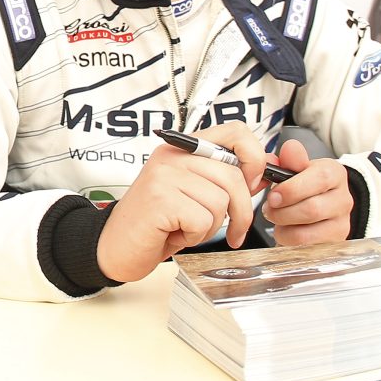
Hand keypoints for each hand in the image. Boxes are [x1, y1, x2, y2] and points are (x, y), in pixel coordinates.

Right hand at [96, 123, 265, 282]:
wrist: (115, 247)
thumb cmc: (157, 224)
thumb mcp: (196, 195)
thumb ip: (227, 180)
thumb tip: (265, 171)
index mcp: (184, 148)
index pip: (236, 132)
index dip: (255, 158)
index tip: (252, 183)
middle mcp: (172, 155)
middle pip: (234, 176)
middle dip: (240, 211)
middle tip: (232, 229)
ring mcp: (164, 175)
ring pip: (221, 201)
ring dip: (211, 226)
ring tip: (186, 227)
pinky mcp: (159, 199)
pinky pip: (203, 220)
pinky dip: (195, 236)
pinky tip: (175, 233)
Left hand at [262, 139, 352, 245]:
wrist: (313, 209)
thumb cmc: (300, 187)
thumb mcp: (293, 169)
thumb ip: (289, 159)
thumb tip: (290, 148)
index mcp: (334, 173)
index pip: (320, 178)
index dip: (292, 189)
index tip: (273, 195)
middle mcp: (343, 199)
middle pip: (312, 209)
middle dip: (281, 211)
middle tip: (269, 208)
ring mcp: (342, 223)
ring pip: (306, 232)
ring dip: (282, 226)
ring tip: (276, 218)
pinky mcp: (334, 243)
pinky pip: (304, 246)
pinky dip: (287, 239)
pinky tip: (286, 230)